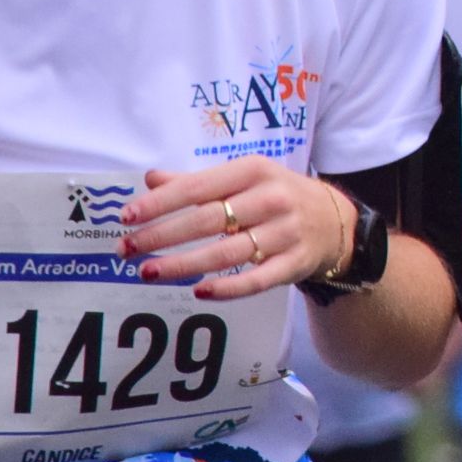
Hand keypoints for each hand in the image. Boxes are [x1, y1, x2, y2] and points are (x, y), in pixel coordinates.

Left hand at [119, 160, 354, 301]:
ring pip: (226, 253)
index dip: (161, 203)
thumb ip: (197, 181)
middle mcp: (271, 199)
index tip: (127, 216)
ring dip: (183, 264)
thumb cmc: (277, 196)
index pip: (199, 188)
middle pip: (207, 221)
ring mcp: (284, 233)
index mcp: (254, 171)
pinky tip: (198, 290)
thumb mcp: (244, 177)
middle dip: (162, 236)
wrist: (335, 220)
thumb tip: (151, 179)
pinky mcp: (293, 263)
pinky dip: (227, 288)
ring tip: (148, 272)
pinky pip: (256, 280)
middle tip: (126, 249)